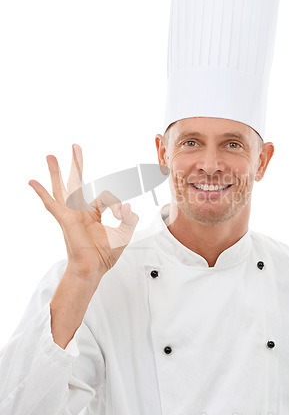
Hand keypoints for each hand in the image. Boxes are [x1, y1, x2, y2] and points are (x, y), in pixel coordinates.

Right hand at [28, 144, 138, 279]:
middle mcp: (80, 210)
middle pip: (77, 181)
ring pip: (62, 188)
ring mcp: (71, 213)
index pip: (107, 197)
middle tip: (75, 146)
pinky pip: (51, 203)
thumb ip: (129, 218)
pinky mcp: (65, 219)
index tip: (122, 215)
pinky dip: (41, 192)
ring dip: (56, 171)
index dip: (117, 205)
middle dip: (76, 164)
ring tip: (51, 156)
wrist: (93, 268)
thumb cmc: (105, 254)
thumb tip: (126, 205)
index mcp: (94, 212)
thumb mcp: (124, 233)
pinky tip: (32, 181)